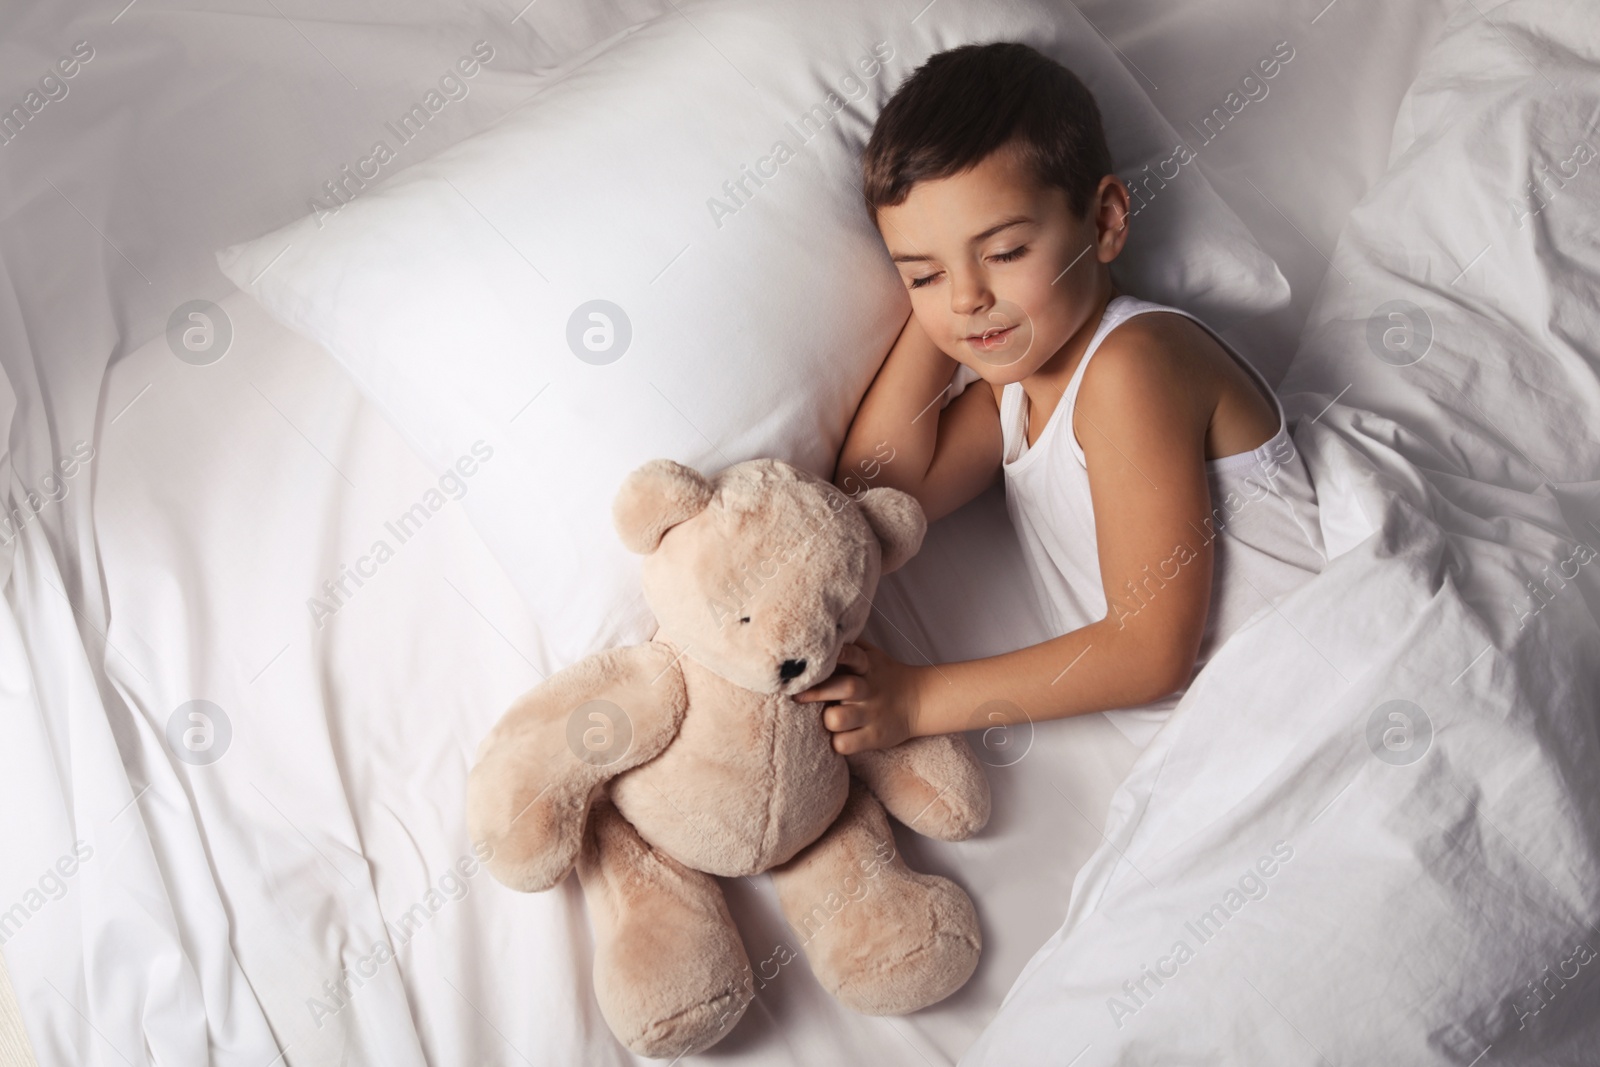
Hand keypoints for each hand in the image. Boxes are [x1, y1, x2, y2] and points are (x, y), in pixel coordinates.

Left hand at [794, 640, 922, 754]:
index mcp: (867, 666)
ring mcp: (872, 714)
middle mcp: (869, 689)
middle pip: (844, 688)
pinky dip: (836, 741)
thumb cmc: (882, 676)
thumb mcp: (871, 655)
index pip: (853, 655)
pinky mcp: (875, 737)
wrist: (918, 701)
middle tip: (796, 695)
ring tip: (824, 717)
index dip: (838, 654)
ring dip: (827, 719)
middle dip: (816, 692)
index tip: (820, 655)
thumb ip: (848, 646)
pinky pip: (845, 744)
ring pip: (838, 719)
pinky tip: (837, 735)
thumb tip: (816, 632)